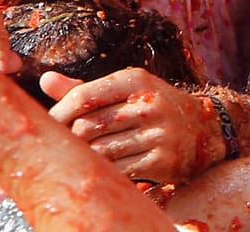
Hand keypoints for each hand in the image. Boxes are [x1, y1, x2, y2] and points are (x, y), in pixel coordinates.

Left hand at [42, 68, 225, 184]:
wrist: (204, 129)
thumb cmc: (152, 108)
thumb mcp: (125, 92)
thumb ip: (85, 90)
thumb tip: (45, 79)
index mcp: (135, 81)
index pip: (83, 96)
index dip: (58, 114)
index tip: (48, 126)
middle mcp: (149, 103)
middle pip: (87, 127)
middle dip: (72, 140)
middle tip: (66, 146)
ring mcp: (158, 133)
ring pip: (101, 152)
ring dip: (89, 158)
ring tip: (87, 157)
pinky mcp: (163, 160)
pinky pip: (119, 170)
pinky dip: (108, 171)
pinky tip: (108, 167)